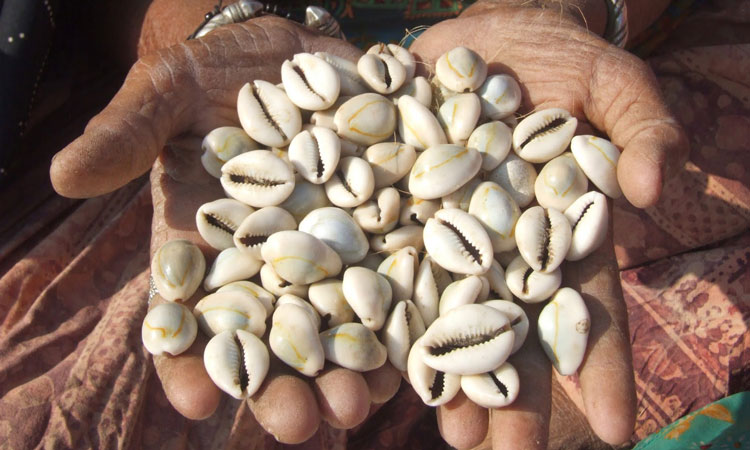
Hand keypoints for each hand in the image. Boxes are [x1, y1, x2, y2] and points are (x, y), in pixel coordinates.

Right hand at [50, 17, 401, 442]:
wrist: (289, 50)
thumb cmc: (214, 73)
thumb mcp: (166, 92)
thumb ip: (127, 132)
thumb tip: (63, 176)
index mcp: (208, 244)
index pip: (191, 315)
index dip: (190, 360)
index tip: (198, 400)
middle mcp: (269, 260)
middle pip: (274, 337)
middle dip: (286, 385)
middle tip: (302, 423)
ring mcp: (328, 247)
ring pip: (337, 323)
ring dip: (350, 369)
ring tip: (361, 403)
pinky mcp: (380, 224)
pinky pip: (392, 275)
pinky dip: (402, 314)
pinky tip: (410, 352)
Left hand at [407, 2, 687, 446]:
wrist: (480, 37)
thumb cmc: (556, 63)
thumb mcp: (610, 83)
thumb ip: (641, 128)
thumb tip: (652, 187)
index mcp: (558, 233)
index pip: (586, 306)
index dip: (601, 366)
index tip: (617, 430)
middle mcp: (498, 249)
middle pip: (508, 331)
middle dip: (510, 394)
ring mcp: (440, 236)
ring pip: (443, 317)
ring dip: (444, 375)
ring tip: (446, 429)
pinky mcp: (390, 213)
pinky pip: (381, 266)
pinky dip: (375, 310)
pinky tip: (369, 359)